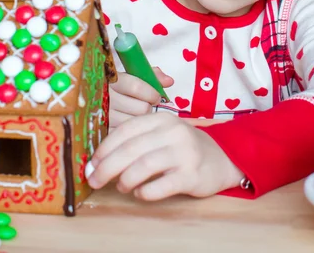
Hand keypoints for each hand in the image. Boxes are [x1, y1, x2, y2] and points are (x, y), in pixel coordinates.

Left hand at [88, 113, 243, 200]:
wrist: (221, 158)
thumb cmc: (182, 146)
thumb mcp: (162, 133)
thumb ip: (137, 140)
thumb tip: (100, 159)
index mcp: (160, 119)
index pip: (125, 130)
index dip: (105, 147)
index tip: (91, 163)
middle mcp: (172, 132)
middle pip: (131, 149)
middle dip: (107, 166)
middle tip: (94, 180)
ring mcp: (183, 153)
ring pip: (144, 166)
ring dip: (125, 179)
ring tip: (120, 186)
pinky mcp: (192, 175)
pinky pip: (162, 185)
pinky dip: (145, 192)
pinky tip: (139, 193)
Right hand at [109, 69, 173, 128]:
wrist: (86, 98)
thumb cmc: (115, 86)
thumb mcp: (130, 75)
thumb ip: (150, 75)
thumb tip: (169, 81)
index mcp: (112, 79)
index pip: (137, 88)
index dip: (152, 93)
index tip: (155, 96)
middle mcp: (105, 97)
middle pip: (142, 108)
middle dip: (148, 108)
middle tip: (145, 107)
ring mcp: (103, 116)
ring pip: (137, 123)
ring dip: (142, 120)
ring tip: (135, 115)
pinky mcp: (103, 131)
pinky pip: (128, 134)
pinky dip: (133, 131)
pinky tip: (130, 126)